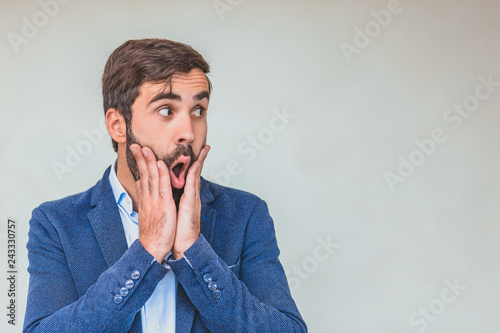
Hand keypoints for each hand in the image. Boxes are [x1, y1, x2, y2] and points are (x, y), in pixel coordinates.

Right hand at [131, 144, 176, 261]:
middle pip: (144, 174)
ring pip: (151, 178)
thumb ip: (144, 198)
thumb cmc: (153, 234)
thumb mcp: (147, 214)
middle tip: (135, 145)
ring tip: (145, 148)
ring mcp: (155, 201)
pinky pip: (162, 187)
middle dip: (140, 159)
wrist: (152, 249)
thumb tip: (140, 185)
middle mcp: (148, 199)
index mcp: (146, 200)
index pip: (142, 177)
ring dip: (148, 162)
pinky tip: (159, 163)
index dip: (139, 164)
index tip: (136, 151)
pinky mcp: (163, 206)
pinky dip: (161, 174)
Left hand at [172, 145, 209, 258]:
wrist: (182, 246)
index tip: (195, 154)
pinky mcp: (191, 204)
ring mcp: (193, 199)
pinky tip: (194, 164)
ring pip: (196, 176)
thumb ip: (173, 203)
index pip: (189, 177)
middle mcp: (192, 197)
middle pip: (196, 174)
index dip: (192, 165)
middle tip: (206, 146)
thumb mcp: (174, 213)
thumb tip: (169, 196)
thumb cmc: (177, 232)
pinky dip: (193, 174)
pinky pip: (192, 185)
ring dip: (199, 162)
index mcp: (187, 198)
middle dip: (201, 159)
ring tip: (204, 149)